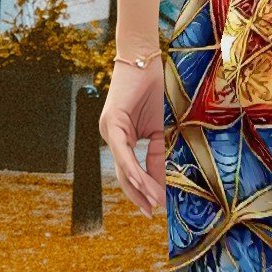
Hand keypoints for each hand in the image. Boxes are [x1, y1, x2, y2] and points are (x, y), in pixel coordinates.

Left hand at [100, 58, 166, 216]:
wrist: (144, 58)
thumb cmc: (153, 89)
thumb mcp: (160, 130)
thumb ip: (158, 155)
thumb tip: (163, 183)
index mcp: (121, 139)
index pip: (131, 172)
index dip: (143, 190)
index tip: (157, 206)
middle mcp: (111, 136)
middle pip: (124, 175)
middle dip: (138, 195)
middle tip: (152, 212)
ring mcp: (109, 129)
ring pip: (123, 167)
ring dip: (139, 187)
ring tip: (153, 203)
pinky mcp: (112, 122)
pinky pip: (123, 152)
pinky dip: (134, 168)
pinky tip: (144, 183)